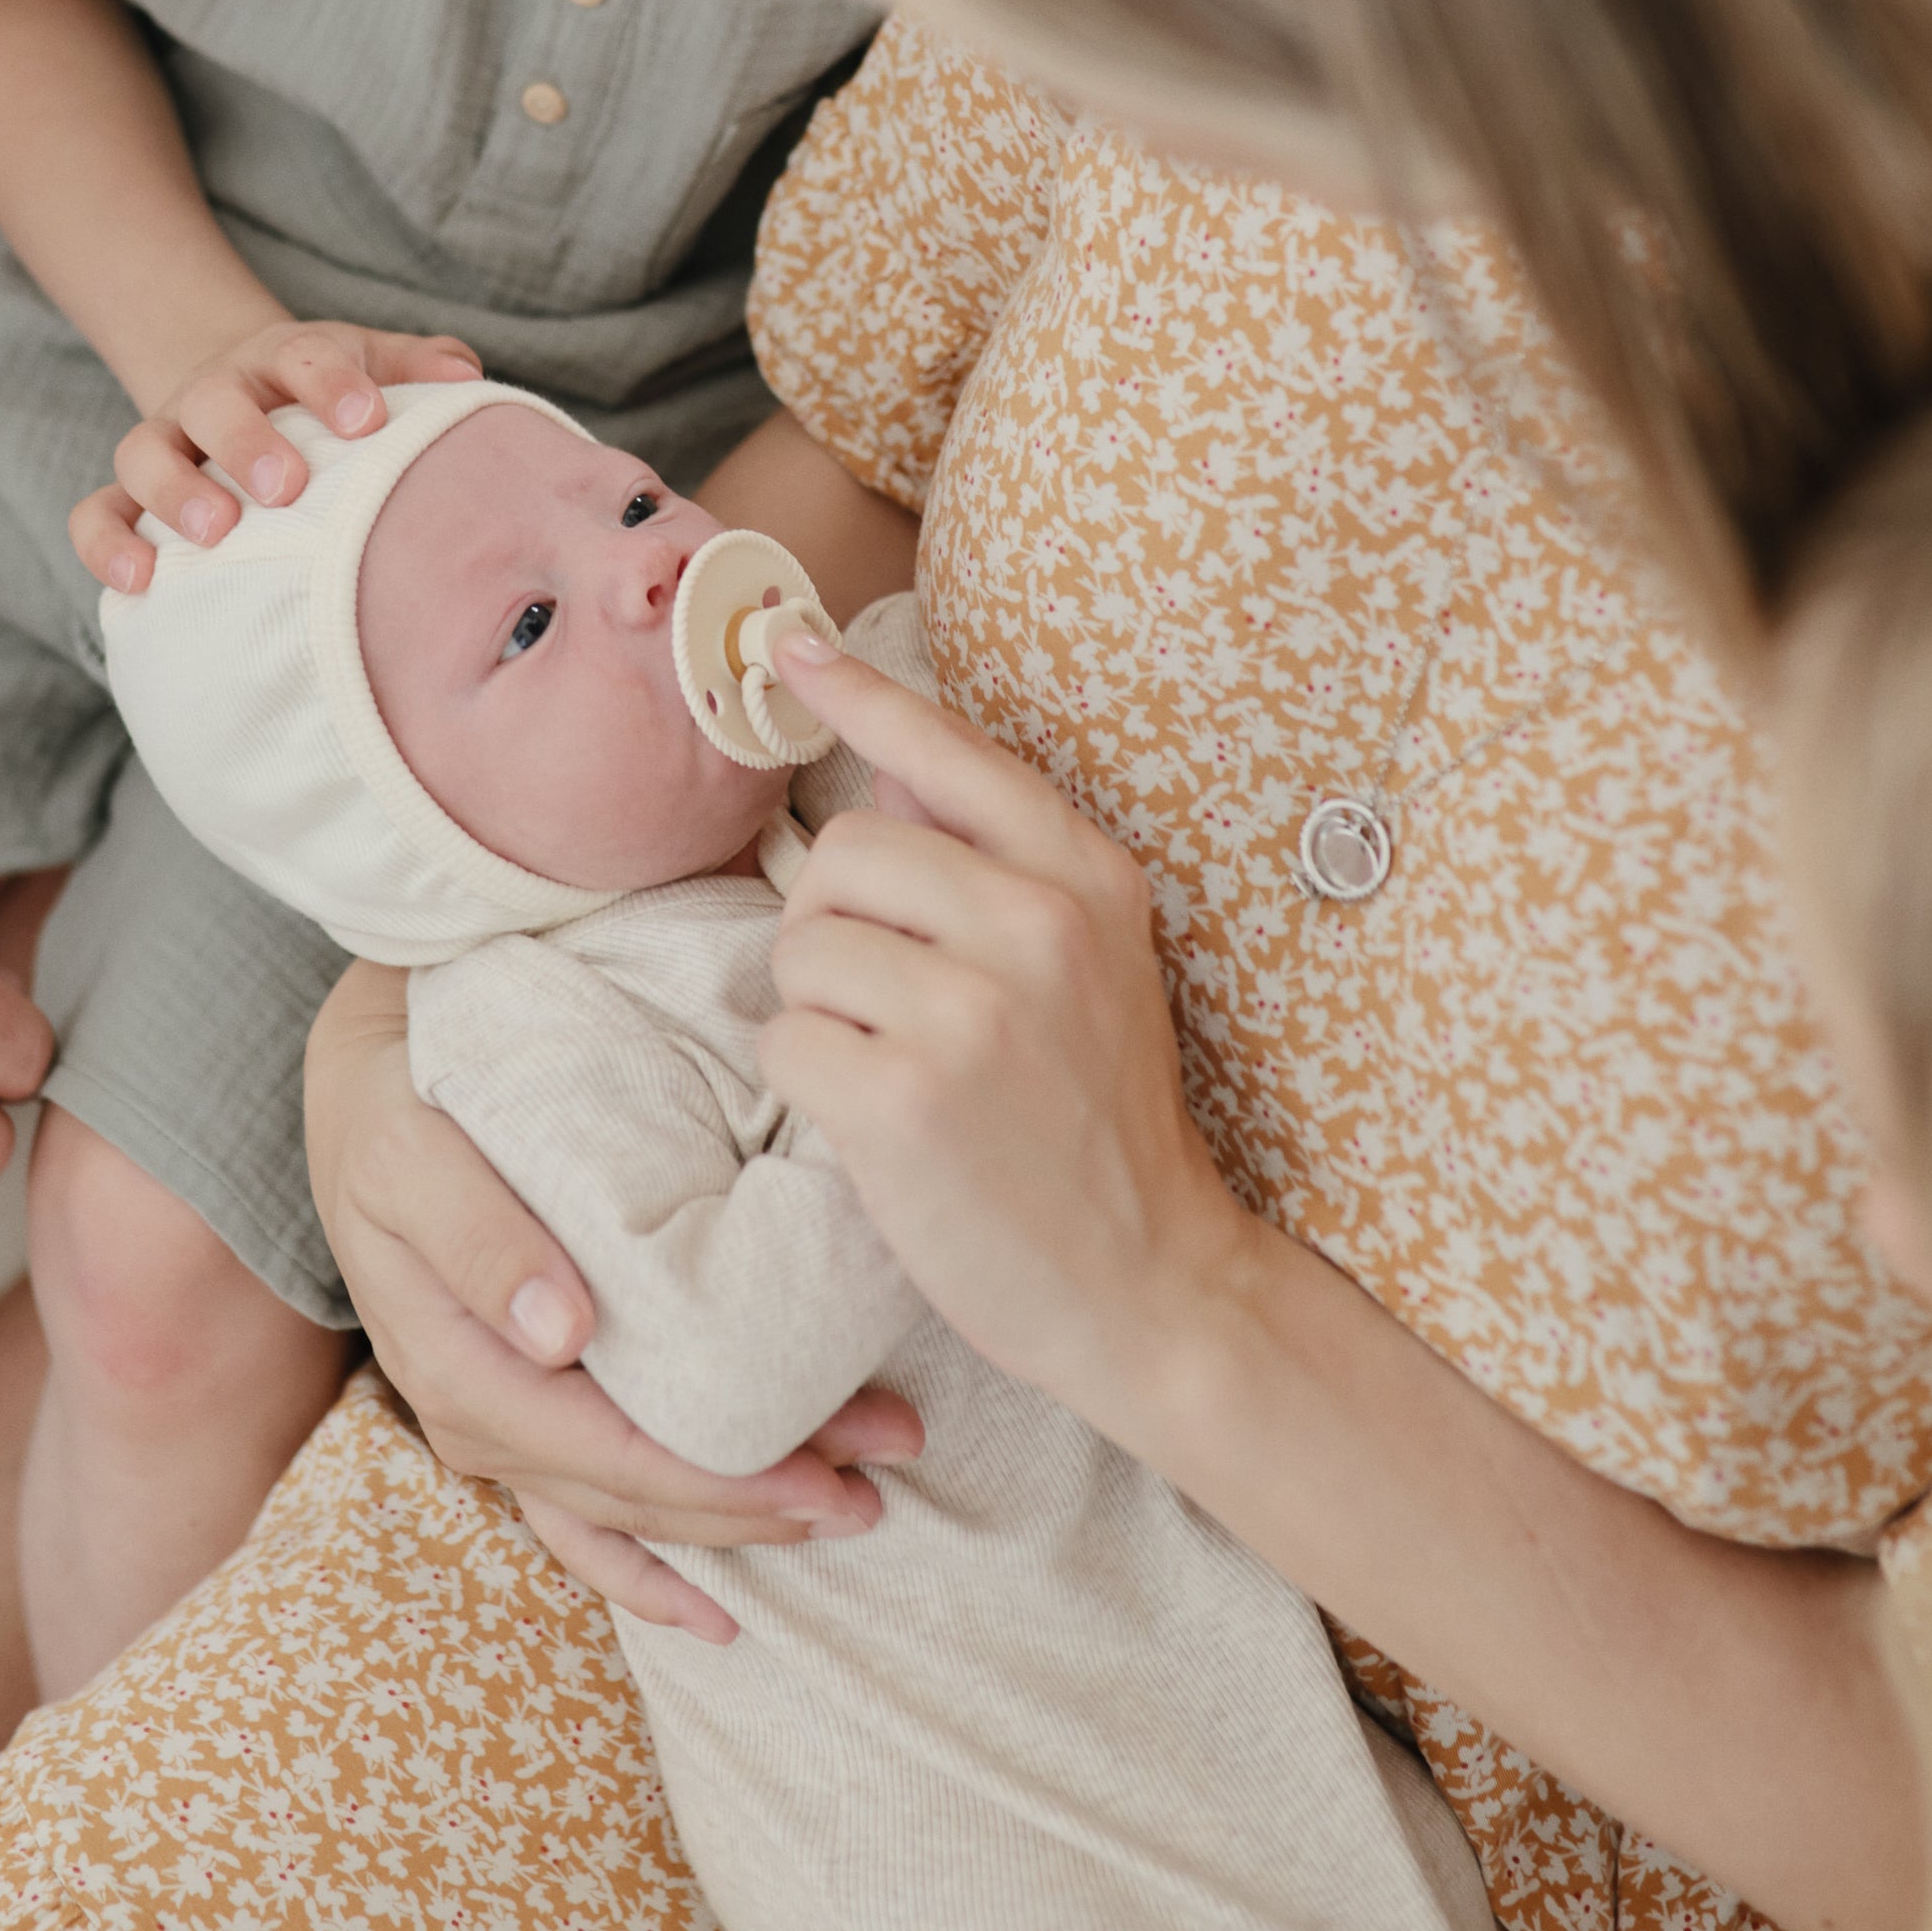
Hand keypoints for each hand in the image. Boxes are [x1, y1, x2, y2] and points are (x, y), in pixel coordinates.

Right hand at [72, 317, 484, 588]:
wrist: (244, 390)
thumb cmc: (328, 397)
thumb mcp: (372, 367)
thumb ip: (416, 368)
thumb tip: (464, 377)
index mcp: (280, 362)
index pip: (300, 357)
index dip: (329, 384)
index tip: (366, 420)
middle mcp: (214, 396)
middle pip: (214, 403)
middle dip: (246, 440)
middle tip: (285, 486)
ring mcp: (165, 443)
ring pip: (143, 454)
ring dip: (174, 492)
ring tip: (214, 533)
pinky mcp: (128, 494)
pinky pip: (96, 512)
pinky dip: (106, 543)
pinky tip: (138, 582)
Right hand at [302, 960, 922, 1640]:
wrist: (365, 1085)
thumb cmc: (400, 1104)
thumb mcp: (414, 1151)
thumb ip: (478, 1236)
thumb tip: (559, 1334)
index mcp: (459, 1365)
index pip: (611, 1453)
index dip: (721, 1480)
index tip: (827, 1475)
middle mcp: (480, 1418)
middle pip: (635, 1494)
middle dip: (759, 1503)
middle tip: (878, 1494)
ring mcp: (499, 1427)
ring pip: (626, 1512)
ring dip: (737, 1524)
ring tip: (853, 1511)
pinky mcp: (519, 1414)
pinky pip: (584, 1519)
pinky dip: (650, 1569)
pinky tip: (720, 1611)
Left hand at [758, 638, 1250, 1437]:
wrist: (1147, 1283)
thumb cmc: (1095, 1125)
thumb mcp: (1091, 967)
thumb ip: (997, 863)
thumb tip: (882, 759)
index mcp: (1087, 878)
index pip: (949, 752)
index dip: (859, 692)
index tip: (788, 647)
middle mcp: (1037, 925)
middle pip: (845, 851)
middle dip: (836, 924)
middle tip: (887, 1003)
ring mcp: (973, 1014)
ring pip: (803, 946)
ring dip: (819, 1011)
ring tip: (893, 1066)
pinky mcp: (905, 1100)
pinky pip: (785, 1043)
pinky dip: (807, 1085)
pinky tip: (875, 1125)